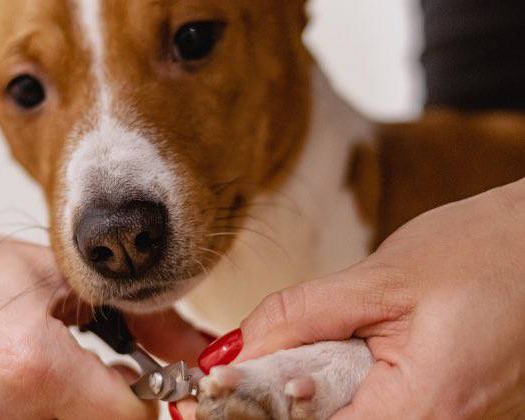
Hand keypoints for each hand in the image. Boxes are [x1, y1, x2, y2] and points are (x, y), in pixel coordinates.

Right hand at [0, 203, 209, 418]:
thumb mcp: (54, 277)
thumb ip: (138, 319)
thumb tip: (196, 350)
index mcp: (27, 366)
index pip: (129, 419)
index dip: (147, 397)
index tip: (141, 379)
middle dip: (106, 412)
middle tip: (95, 379)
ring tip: (48, 382)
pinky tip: (12, 394)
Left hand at [179, 179, 524, 418]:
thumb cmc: (481, 251)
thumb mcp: (381, 278)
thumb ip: (302, 315)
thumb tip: (236, 349)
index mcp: (422, 407)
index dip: (251, 412)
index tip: (206, 392)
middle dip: (272, 402)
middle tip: (228, 374)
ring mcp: (441, 418)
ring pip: (343, 416)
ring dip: (299, 392)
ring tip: (271, 360)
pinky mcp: (438, 404)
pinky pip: (371, 405)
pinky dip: (333, 383)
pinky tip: (314, 359)